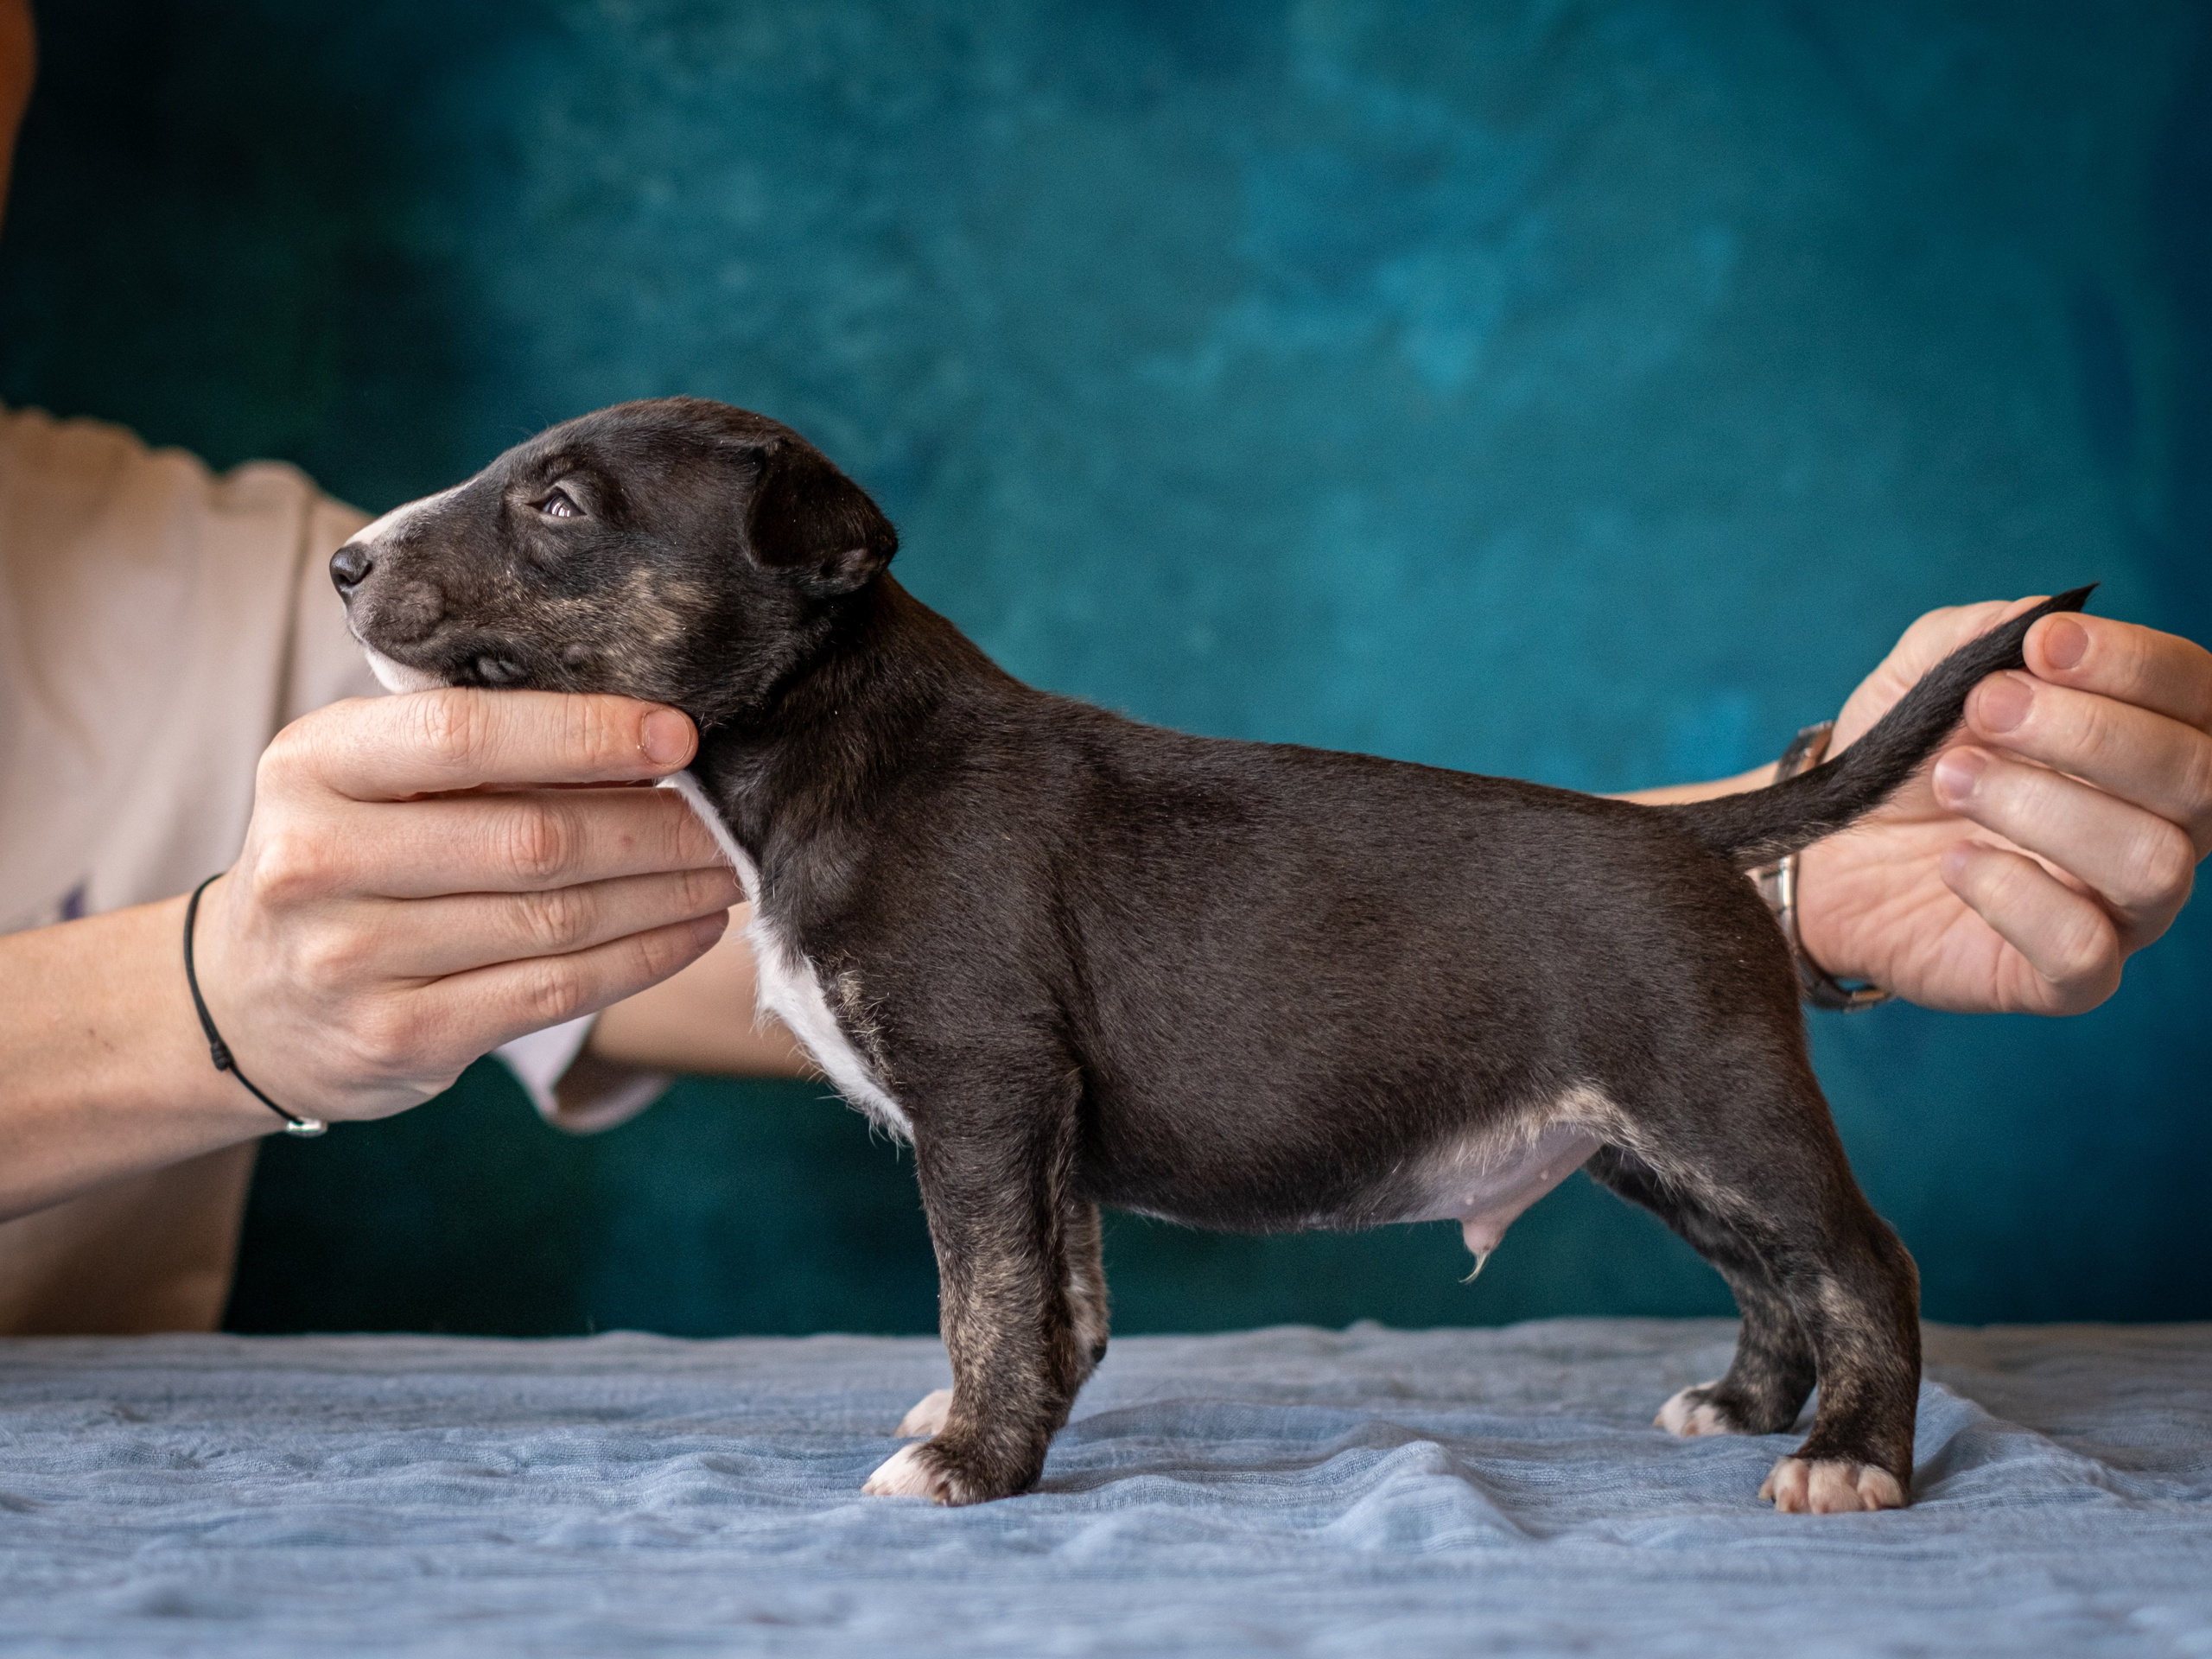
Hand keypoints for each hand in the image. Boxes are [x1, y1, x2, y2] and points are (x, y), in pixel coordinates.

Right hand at [192, 690, 740, 1120]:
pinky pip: (553, 991)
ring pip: (556, 919)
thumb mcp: (364, 779)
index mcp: (311, 764)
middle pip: (532, 837)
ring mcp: (351, 960)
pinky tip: (692, 929)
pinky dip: (642, 958)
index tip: (680, 734)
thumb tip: (646, 734)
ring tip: (729, 869)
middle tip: (732, 816)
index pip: (463, 734)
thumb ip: (472, 749)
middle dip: (656, 827)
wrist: (243, 1002)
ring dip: (666, 893)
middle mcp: (316, 861)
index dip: (584, 733)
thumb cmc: (341, 859)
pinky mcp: (400, 1039)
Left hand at [1797, 598, 2211, 1013]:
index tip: (2040, 648)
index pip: (2201, 697)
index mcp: (2150, 743)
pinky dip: (2014, 894)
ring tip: (1951, 779)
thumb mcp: (1926, 674)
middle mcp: (2162, 826)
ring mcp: (2123, 909)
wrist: (1822, 849)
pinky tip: (1955, 861)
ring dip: (2044, 805)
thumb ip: (1982, 634)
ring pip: (2154, 863)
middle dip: (2086, 731)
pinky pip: (2086, 951)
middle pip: (2200, 778)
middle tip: (1982, 711)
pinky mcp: (2066, 978)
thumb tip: (2042, 620)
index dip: (2137, 664)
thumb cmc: (1900, 757)